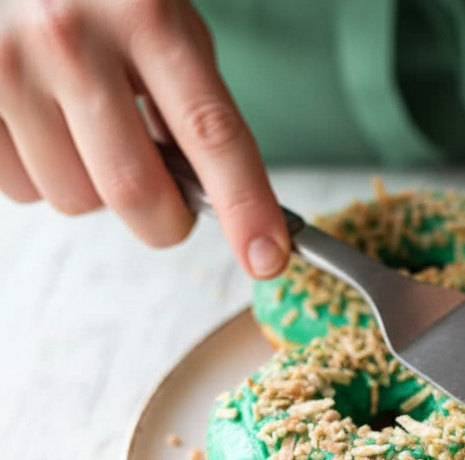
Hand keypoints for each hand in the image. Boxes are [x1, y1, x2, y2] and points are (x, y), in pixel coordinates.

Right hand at [0, 0, 287, 276]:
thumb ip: (192, 102)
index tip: (267, 258)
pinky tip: (42, 123)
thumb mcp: (163, 22)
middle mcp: (71, 39)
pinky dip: (42, 175)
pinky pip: (21, 190)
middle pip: (135, 190)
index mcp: (147, 18)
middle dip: (164, 221)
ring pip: (74, 199)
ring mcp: (8, 67)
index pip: (211, 133)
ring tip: (87, 130)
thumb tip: (211, 199)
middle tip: (170, 206)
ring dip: (95, 190)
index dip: (246, 205)